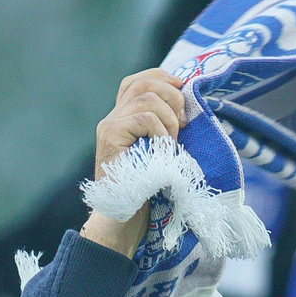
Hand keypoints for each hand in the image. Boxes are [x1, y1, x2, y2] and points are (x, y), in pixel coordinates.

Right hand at [79, 70, 189, 257]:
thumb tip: (187, 108)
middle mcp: (111, 118)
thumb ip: (164, 129)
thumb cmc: (146, 191)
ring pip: (146, 98)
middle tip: (183, 123)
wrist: (124, 219)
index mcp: (122, 119)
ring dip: (169, 118)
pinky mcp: (109, 136)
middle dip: (171, 95)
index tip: (182, 87)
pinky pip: (144, 119)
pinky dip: (161, 133)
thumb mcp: (160, 152)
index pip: (136, 81)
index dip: (160, 77)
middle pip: (141, 83)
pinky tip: (163, 151)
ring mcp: (109, 126)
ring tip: (171, 143)